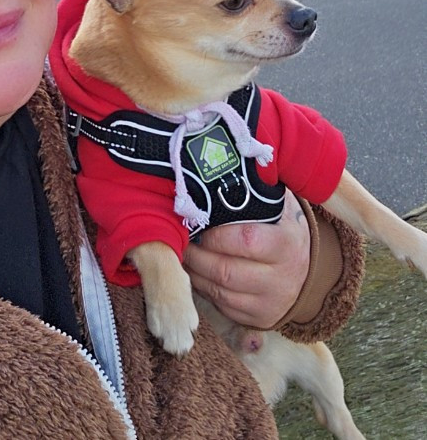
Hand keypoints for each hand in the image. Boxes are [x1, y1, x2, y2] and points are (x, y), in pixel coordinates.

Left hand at [183, 192, 309, 327]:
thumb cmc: (281, 230)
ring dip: (194, 274)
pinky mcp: (259, 320)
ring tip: (182, 255)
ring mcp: (271, 303)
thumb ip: (255, 192)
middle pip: (225, 271)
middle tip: (179, 241)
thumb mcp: (278, 208)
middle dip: (195, 256)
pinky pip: (222, 308)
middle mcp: (282, 278)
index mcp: (286, 245)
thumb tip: (223, 169)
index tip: (197, 225)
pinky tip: (195, 273)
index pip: (245, 240)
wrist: (308, 270)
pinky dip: (202, 290)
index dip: (214, 235)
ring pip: (219, 292)